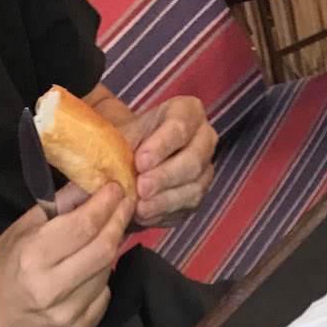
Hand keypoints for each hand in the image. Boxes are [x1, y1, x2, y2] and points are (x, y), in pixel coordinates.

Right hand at [0, 183, 132, 326]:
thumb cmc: (6, 266)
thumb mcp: (23, 226)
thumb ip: (59, 205)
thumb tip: (91, 186)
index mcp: (33, 257)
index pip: (83, 226)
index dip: (105, 205)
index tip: (116, 189)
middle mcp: (51, 289)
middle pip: (103, 250)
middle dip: (118, 222)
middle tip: (125, 205)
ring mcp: (67, 314)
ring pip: (106, 272)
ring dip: (110, 249)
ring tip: (104, 235)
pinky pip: (104, 295)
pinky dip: (103, 277)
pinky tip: (90, 270)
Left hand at [125, 97, 216, 227]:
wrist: (133, 161)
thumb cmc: (131, 140)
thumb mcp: (125, 133)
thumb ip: (125, 144)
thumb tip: (121, 163)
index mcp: (189, 112)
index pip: (181, 126)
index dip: (161, 146)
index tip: (139, 162)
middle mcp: (204, 140)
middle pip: (193, 160)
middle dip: (165, 177)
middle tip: (140, 188)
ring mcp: (205, 171)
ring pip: (194, 189)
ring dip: (165, 200)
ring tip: (140, 207)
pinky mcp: (197, 197)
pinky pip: (186, 208)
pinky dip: (164, 213)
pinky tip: (145, 215)